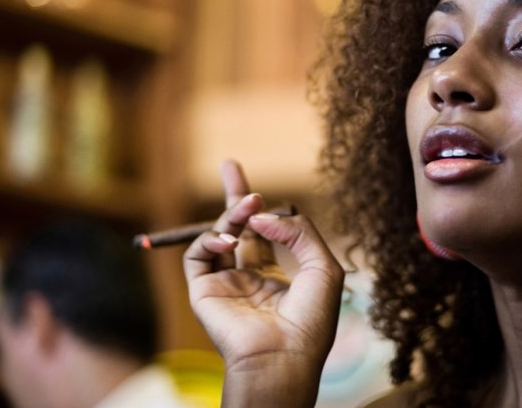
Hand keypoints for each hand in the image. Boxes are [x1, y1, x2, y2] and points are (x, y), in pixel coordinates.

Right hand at [183, 159, 344, 406]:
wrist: (284, 357)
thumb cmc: (311, 321)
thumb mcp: (323, 268)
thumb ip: (299, 232)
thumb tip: (263, 215)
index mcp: (274, 278)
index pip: (262, 233)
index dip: (258, 208)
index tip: (256, 187)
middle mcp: (245, 279)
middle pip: (235, 227)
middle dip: (233, 196)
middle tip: (230, 164)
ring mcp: (223, 285)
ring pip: (218, 236)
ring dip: (231, 214)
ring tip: (249, 204)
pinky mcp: (203, 292)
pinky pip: (198, 254)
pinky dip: (211, 238)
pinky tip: (231, 238)